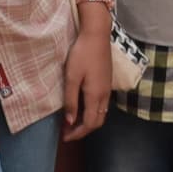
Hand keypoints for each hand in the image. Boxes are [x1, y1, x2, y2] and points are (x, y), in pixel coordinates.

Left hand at [62, 20, 113, 140]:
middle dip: (83, 130)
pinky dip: (92, 111)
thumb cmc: (82, 54)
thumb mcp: (71, 77)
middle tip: (68, 131)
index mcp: (95, 96)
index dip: (77, 133)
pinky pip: (102, 104)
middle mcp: (104, 95)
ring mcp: (107, 88)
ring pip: (101, 113)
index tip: (65, 136)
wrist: (97, 35)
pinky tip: (81, 105)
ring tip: (72, 120)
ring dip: (88, 120)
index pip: (89, 124)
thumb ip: (71, 100)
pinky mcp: (107, 81)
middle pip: (98, 121)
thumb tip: (70, 121)